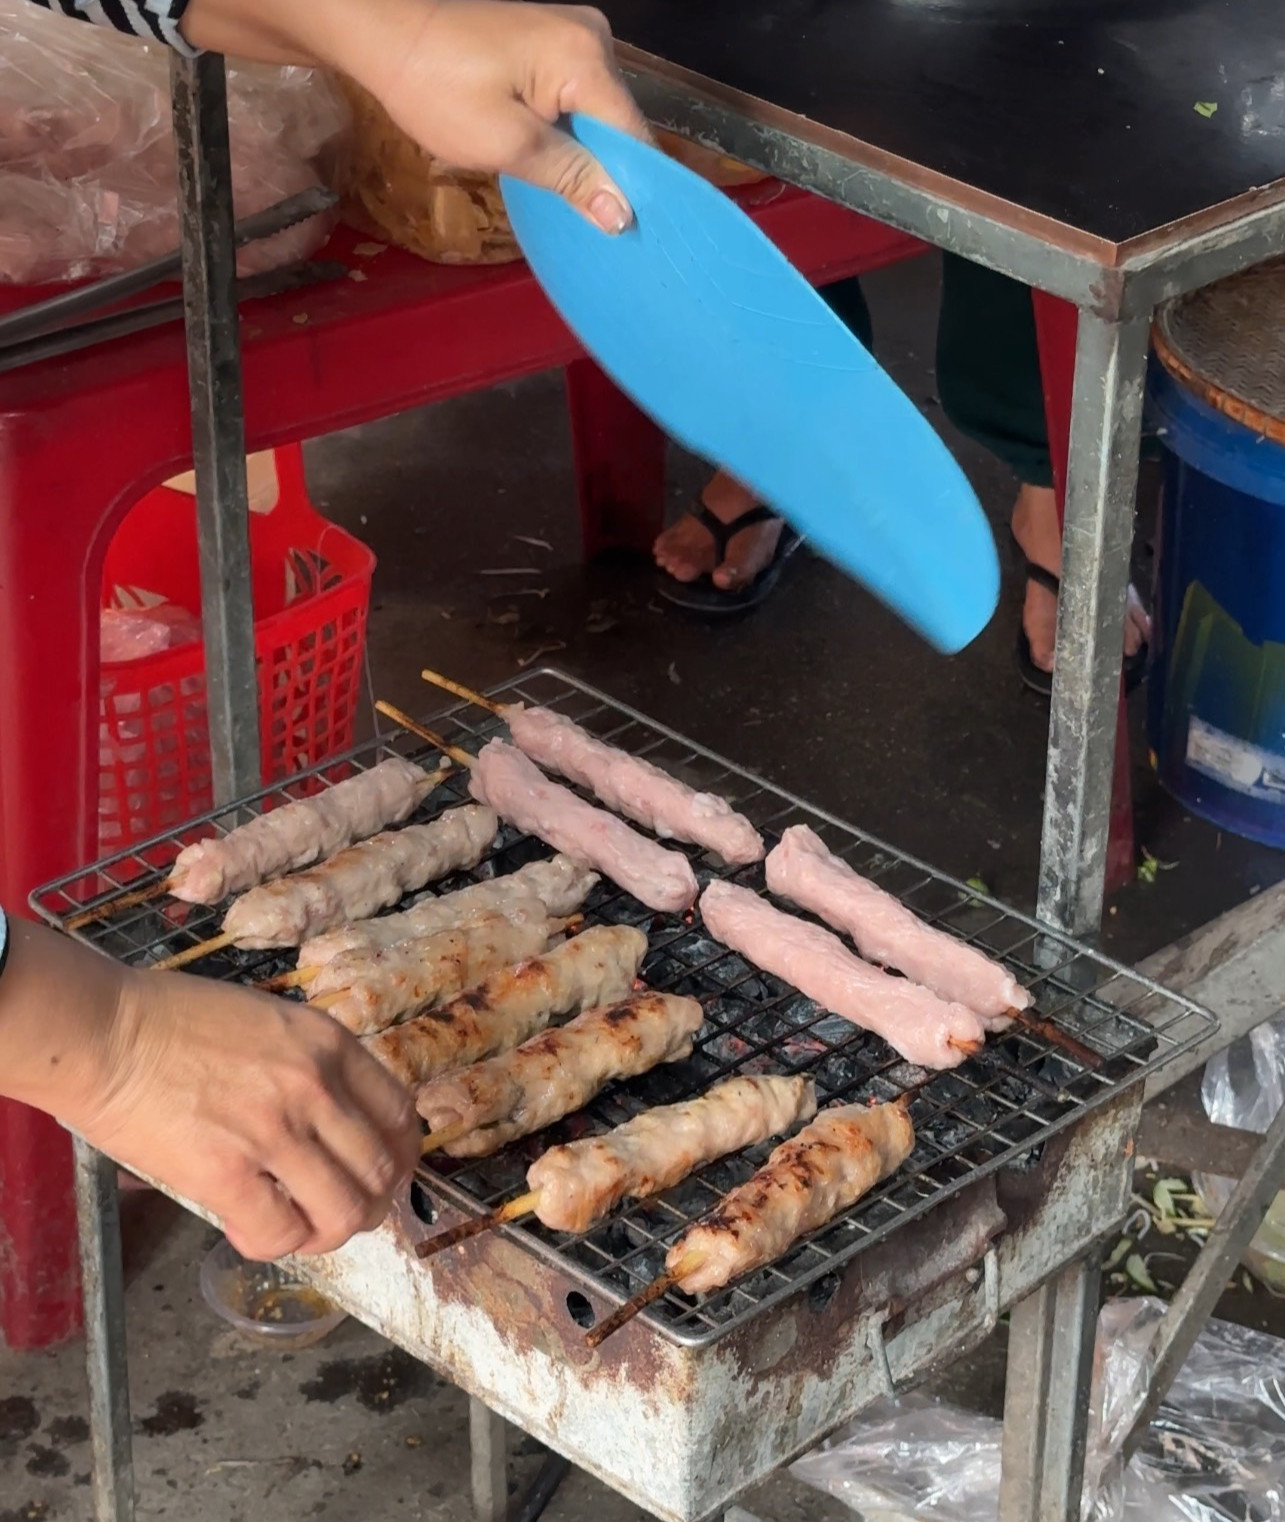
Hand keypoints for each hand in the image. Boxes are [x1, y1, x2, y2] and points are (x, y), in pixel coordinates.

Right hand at [74, 970, 419, 1258]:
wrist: (102, 1030)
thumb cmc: (170, 1020)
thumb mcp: (268, 1021)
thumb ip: (309, 1064)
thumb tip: (333, 1118)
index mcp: (328, 1044)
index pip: (400, 1112)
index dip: (399, 1153)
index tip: (383, 1170)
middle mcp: (315, 1086)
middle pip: (382, 1169)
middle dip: (371, 1203)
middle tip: (343, 1213)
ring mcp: (275, 1130)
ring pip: (344, 1210)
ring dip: (329, 1234)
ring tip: (302, 1231)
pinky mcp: (226, 1172)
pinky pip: (280, 1232)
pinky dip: (274, 1244)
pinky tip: (247, 1230)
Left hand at [182, 0, 651, 231]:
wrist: (379, 31)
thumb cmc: (434, 86)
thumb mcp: (505, 143)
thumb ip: (569, 176)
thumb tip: (622, 216)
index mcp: (587, 56)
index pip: (633, 135)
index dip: (635, 189)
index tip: (632, 238)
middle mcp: (592, 37)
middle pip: (618, 123)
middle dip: (608, 174)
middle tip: (598, 231)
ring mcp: (571, 34)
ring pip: (597, 114)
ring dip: (586, 157)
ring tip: (578, 205)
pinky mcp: (549, 42)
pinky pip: (575, 99)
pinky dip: (569, 134)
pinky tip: (557, 166)